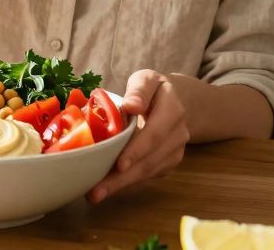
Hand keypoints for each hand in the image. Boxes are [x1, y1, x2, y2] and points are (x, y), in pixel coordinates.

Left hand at [88, 69, 188, 203]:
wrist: (175, 102)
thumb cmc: (153, 89)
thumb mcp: (147, 79)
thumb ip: (140, 90)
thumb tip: (131, 105)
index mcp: (173, 111)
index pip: (155, 134)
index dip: (137, 150)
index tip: (119, 165)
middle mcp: (177, 135)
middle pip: (150, 160)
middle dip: (123, 178)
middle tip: (97, 192)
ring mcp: (174, 152)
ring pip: (148, 172)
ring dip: (122, 185)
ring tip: (95, 194)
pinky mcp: (166, 163)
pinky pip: (147, 176)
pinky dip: (127, 183)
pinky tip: (106, 188)